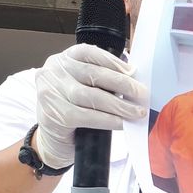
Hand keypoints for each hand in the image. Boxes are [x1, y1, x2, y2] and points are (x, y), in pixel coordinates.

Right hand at [33, 43, 148, 167]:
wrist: (53, 139)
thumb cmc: (73, 109)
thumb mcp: (83, 86)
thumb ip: (101, 79)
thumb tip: (133, 80)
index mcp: (63, 59)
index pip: (89, 53)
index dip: (113, 62)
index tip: (133, 71)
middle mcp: (53, 72)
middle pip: (93, 74)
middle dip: (122, 84)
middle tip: (141, 93)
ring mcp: (50, 93)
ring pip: (91, 96)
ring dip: (119, 105)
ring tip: (137, 112)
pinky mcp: (54, 115)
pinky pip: (87, 116)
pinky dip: (108, 120)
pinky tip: (122, 123)